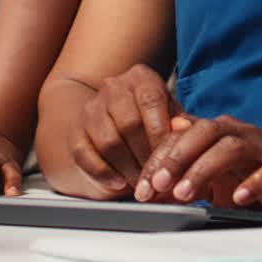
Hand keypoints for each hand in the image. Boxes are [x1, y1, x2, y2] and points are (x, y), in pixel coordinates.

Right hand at [69, 64, 180, 197]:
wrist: (111, 117)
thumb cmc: (152, 119)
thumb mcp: (170, 115)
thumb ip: (180, 122)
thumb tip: (185, 128)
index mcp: (141, 77)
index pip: (151, 102)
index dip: (161, 134)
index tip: (169, 160)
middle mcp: (114, 87)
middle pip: (129, 124)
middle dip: (145, 156)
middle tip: (157, 178)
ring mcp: (91, 108)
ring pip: (108, 142)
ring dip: (127, 168)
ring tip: (141, 184)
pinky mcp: (75, 131)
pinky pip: (85, 155)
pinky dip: (103, 173)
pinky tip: (118, 183)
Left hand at [133, 114, 261, 218]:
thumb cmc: (253, 176)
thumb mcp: (215, 174)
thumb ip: (187, 170)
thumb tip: (151, 175)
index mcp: (220, 132)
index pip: (184, 135)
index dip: (160, 158)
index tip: (142, 186)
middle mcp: (240, 133)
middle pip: (204, 132)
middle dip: (177, 157)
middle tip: (156, 185)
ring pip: (231, 147)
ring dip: (204, 168)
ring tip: (185, 194)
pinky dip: (252, 182)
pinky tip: (237, 198)